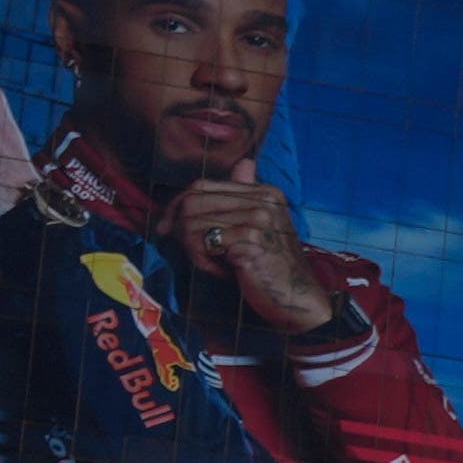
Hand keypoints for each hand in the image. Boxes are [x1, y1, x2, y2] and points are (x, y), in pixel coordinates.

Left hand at [169, 172, 337, 337]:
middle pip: (194, 201)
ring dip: (194, 250)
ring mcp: (260, 217)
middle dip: (180, 229)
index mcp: (265, 192)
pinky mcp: (252, 239)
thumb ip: (243, 197)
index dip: (177, 204)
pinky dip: (204, 261)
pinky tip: (222, 272)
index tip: (165, 226)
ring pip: (193, 223)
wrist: (297, 300)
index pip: (203, 185)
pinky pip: (203, 243)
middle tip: (188, 252)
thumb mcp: (255, 227)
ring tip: (211, 265)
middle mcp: (264, 199)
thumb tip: (243, 162)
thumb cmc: (271, 267)